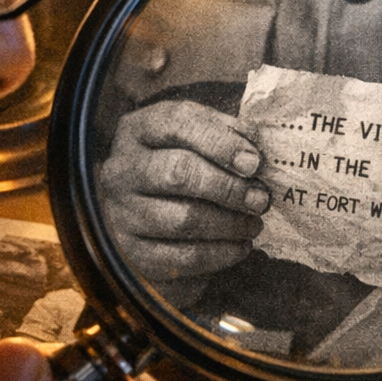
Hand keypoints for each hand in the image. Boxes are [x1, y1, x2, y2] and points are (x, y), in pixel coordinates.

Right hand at [99, 100, 269, 307]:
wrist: (151, 216)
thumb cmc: (186, 167)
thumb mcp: (201, 139)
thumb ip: (228, 134)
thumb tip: (259, 142)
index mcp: (138, 131)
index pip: (177, 124)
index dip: (220, 142)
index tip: (254, 162)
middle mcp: (121, 170)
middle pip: (178, 173)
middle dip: (229, 187)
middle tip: (260, 199)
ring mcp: (121, 213)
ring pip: (184, 219)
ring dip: (230, 224)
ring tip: (254, 224)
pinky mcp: (132, 253)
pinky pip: (183, 257)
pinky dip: (221, 253)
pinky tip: (240, 246)